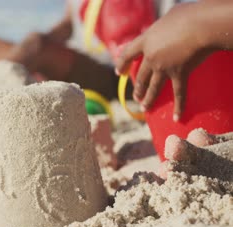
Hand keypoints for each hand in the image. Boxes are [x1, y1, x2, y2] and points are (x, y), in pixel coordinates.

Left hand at [115, 3, 211, 120]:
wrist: (200, 26)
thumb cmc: (188, 16)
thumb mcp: (170, 16)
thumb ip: (164, 26)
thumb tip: (166, 27)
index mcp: (146, 41)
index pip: (128, 54)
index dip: (122, 63)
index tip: (119, 72)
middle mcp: (151, 57)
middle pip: (141, 75)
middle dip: (138, 88)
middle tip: (136, 97)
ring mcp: (164, 68)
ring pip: (153, 87)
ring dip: (148, 99)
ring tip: (144, 108)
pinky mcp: (179, 74)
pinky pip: (179, 94)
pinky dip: (179, 106)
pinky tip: (176, 117)